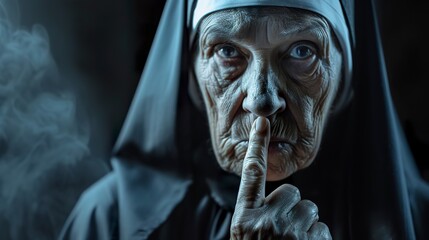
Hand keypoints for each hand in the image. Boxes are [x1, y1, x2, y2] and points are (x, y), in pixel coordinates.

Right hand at [230, 117, 331, 238]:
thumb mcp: (244, 233)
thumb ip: (256, 213)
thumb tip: (277, 199)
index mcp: (244, 218)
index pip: (252, 174)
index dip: (257, 145)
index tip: (261, 122)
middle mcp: (265, 222)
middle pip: (291, 191)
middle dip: (291, 206)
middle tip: (283, 230)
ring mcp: (289, 233)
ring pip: (309, 209)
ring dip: (304, 224)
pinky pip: (322, 228)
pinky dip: (316, 238)